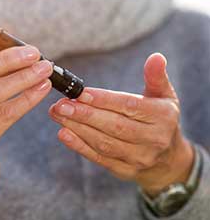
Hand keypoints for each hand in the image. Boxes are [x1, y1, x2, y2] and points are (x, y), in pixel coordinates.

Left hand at [49, 53, 193, 196]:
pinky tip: (63, 133)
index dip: (104, 100)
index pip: (129, 106)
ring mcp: (139, 158)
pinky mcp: (125, 170)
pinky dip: (79, 146)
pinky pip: (99, 158)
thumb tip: (156, 57)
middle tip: (61, 104)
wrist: (168, 157)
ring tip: (58, 114)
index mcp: (163, 117)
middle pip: (114, 126)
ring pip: (104, 143)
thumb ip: (156, 76)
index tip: (81, 93)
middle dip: (85, 115)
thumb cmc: (160, 118)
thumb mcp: (164, 95)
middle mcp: (153, 139)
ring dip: (77, 128)